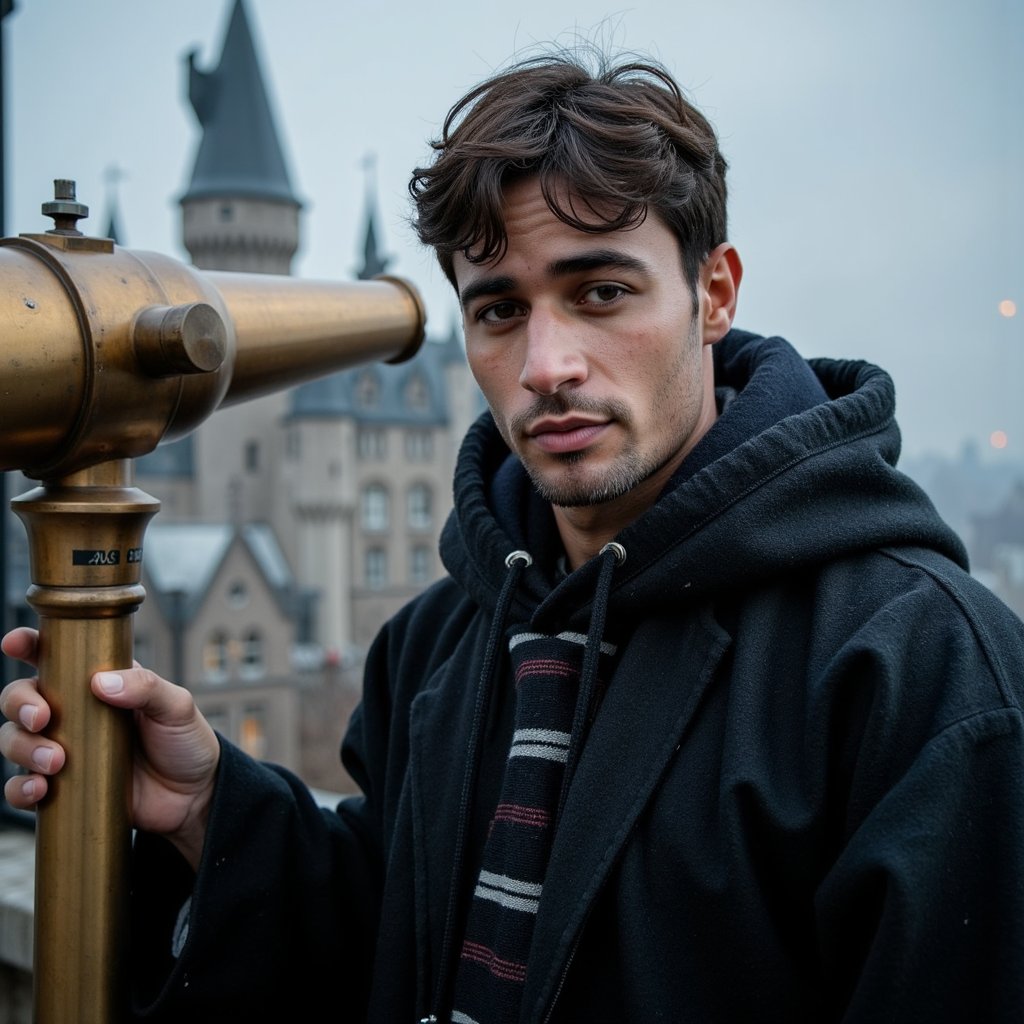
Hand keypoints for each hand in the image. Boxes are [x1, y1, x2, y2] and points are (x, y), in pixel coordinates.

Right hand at [0, 626, 219, 869]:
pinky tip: (38, 790)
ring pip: (14, 741)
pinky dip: (19, 789)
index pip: (53, 656)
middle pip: (20, 698)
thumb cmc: (185, 742)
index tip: (13, 643)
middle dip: (20, 704)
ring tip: (55, 762)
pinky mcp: (61, 788)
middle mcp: (72, 712)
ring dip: (22, 748)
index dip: (27, 644)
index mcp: (97, 682)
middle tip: (42, 718)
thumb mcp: (177, 706)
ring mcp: (63, 750)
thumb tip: (102, 681)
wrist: (194, 796)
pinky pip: (21, 788)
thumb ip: (146, 688)